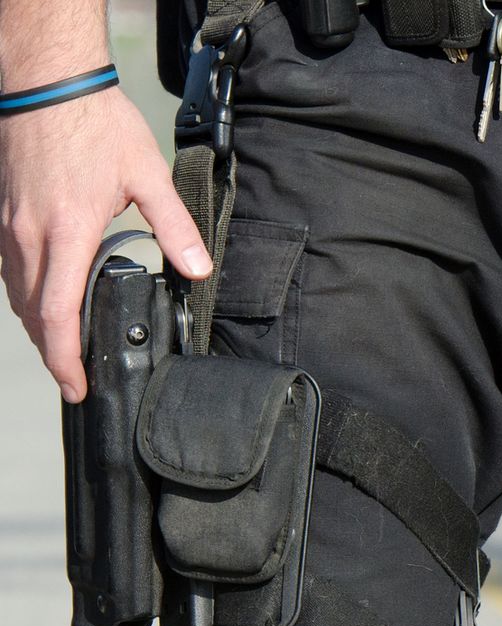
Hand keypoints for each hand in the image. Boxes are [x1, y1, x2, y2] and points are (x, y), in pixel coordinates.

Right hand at [0, 88, 210, 402]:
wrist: (46, 80)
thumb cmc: (96, 122)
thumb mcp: (148, 175)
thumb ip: (175, 228)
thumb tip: (199, 270)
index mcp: (68, 231)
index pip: (58, 312)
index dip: (64, 358)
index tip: (77, 385)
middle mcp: (30, 234)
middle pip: (33, 313)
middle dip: (53, 352)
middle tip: (77, 378)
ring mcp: (10, 224)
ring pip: (17, 293)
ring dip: (39, 326)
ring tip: (65, 348)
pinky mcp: (3, 213)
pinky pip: (10, 269)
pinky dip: (28, 295)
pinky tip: (47, 302)